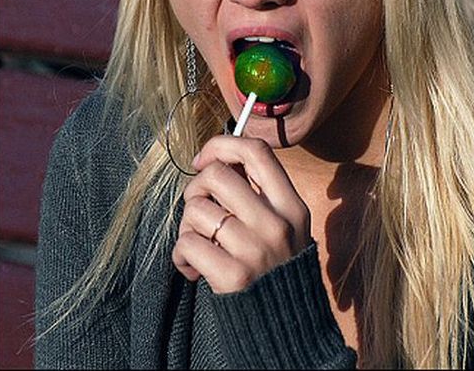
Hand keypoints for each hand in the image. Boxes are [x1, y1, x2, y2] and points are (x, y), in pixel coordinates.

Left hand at [172, 136, 310, 293]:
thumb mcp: (285, 225)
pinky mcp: (233, 276)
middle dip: (196, 188)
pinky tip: (194, 267)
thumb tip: (216, 160)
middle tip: (199, 209)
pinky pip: (187, 243)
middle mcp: (275, 223)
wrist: (287, 327)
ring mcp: (254, 249)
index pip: (256, 152)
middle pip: (216, 175)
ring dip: (187, 226)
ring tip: (200, 244)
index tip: (204, 159)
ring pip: (196, 209)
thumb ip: (259, 193)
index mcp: (291, 205)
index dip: (222, 145)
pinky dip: (182, 255)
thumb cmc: (274, 267)